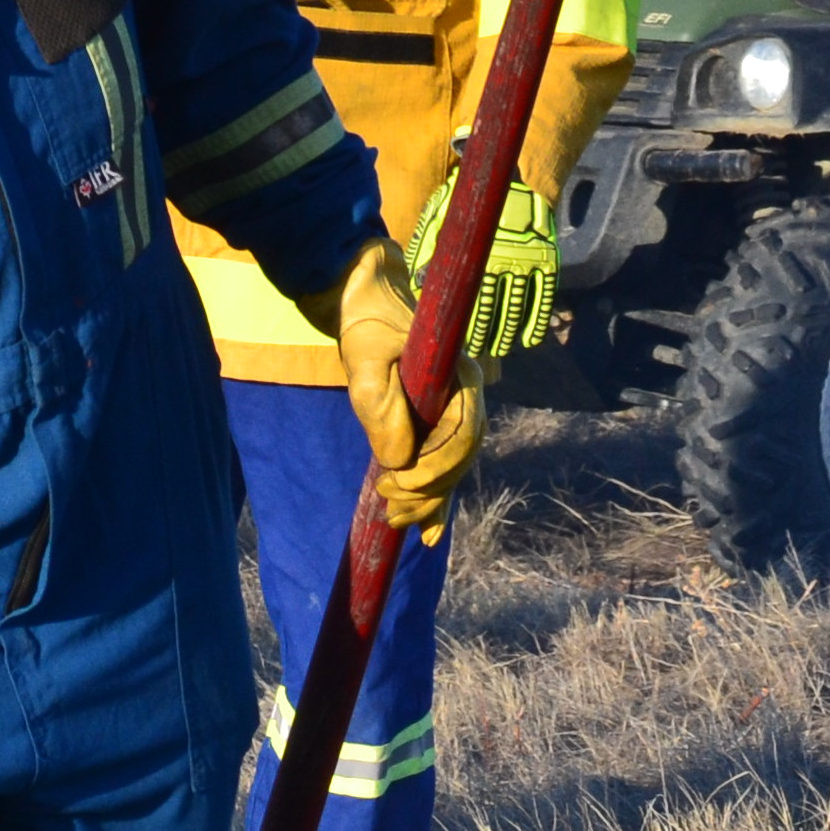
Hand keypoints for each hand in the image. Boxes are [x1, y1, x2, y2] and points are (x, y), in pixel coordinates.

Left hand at [295, 235, 484, 541]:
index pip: (463, 436)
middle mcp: (466, 393)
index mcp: (461, 376)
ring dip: (429, 498)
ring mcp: (452, 406)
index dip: (434, 468)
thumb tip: (400, 459)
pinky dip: (437, 498)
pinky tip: (429, 533)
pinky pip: (442, 461)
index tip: (396, 482)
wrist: (364, 297)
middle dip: (430, 490)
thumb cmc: (366, 323)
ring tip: (397, 519)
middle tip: (390, 506)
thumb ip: (381, 406)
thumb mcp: (365, 361)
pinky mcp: (434, 415)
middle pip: (462, 456)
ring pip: (453, 463)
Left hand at [410, 164, 562, 364]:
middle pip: (497, 310)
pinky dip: (537, 320)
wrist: (506, 183)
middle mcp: (505, 261)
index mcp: (477, 256)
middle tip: (480, 354)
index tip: (463, 345)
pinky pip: (544, 296)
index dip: (468, 328)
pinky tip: (529, 339)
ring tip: (501, 350)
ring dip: (510, 333)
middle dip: (488, 336)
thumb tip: (418, 285)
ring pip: (520, 307)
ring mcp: (529, 261)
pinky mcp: (547, 260)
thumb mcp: (439, 225)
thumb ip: (428, 254)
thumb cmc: (463, 209)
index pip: (471, 302)